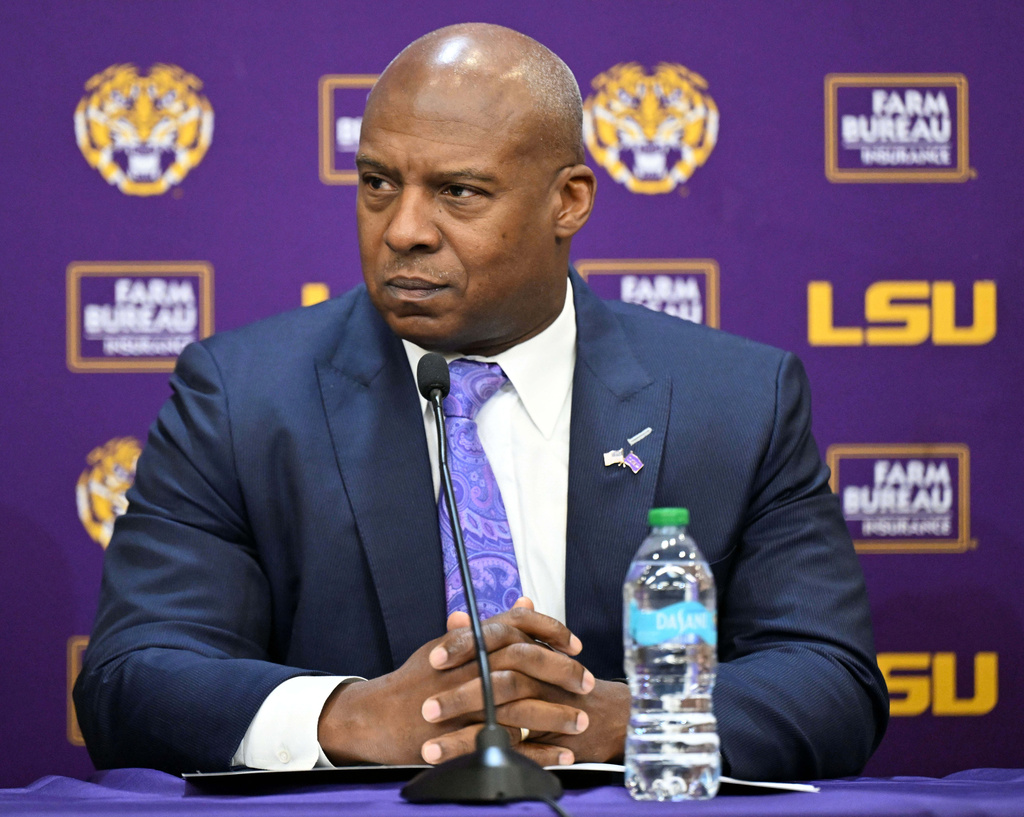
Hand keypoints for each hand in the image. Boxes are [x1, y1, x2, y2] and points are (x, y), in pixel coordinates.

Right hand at [316, 599, 590, 764]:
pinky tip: (563, 753)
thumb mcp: (449, 643)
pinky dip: (540, 751)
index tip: (576, 645)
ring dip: (557, 714)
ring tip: (582, 721)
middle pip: (526, 663)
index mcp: (469, 642)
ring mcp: (466, 704)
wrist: (377, 715)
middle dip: (563, 673)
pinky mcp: (464, 739)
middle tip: (588, 683)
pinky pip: (510, 745)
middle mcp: (470, 667)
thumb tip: (525, 602)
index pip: (518, 625)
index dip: (552, 631)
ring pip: (522, 706)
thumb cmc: (417, 679)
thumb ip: (492, 626)